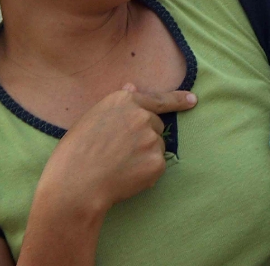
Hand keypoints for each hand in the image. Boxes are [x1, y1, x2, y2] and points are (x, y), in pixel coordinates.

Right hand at [39, 84, 197, 212]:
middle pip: (156, 125)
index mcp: (124, 100)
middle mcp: (142, 115)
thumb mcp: (91, 118)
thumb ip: (116, 105)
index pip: (158, 98)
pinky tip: (126, 177)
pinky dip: (146, 172)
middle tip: (120, 151)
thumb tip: (132, 87)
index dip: (178, 99)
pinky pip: (157, 165)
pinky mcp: (157, 162)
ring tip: (119, 165)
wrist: (76, 182)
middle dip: (145, 136)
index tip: (193, 100)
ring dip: (145, 154)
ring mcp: (151, 138)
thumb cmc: (76, 151)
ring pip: (157, 146)